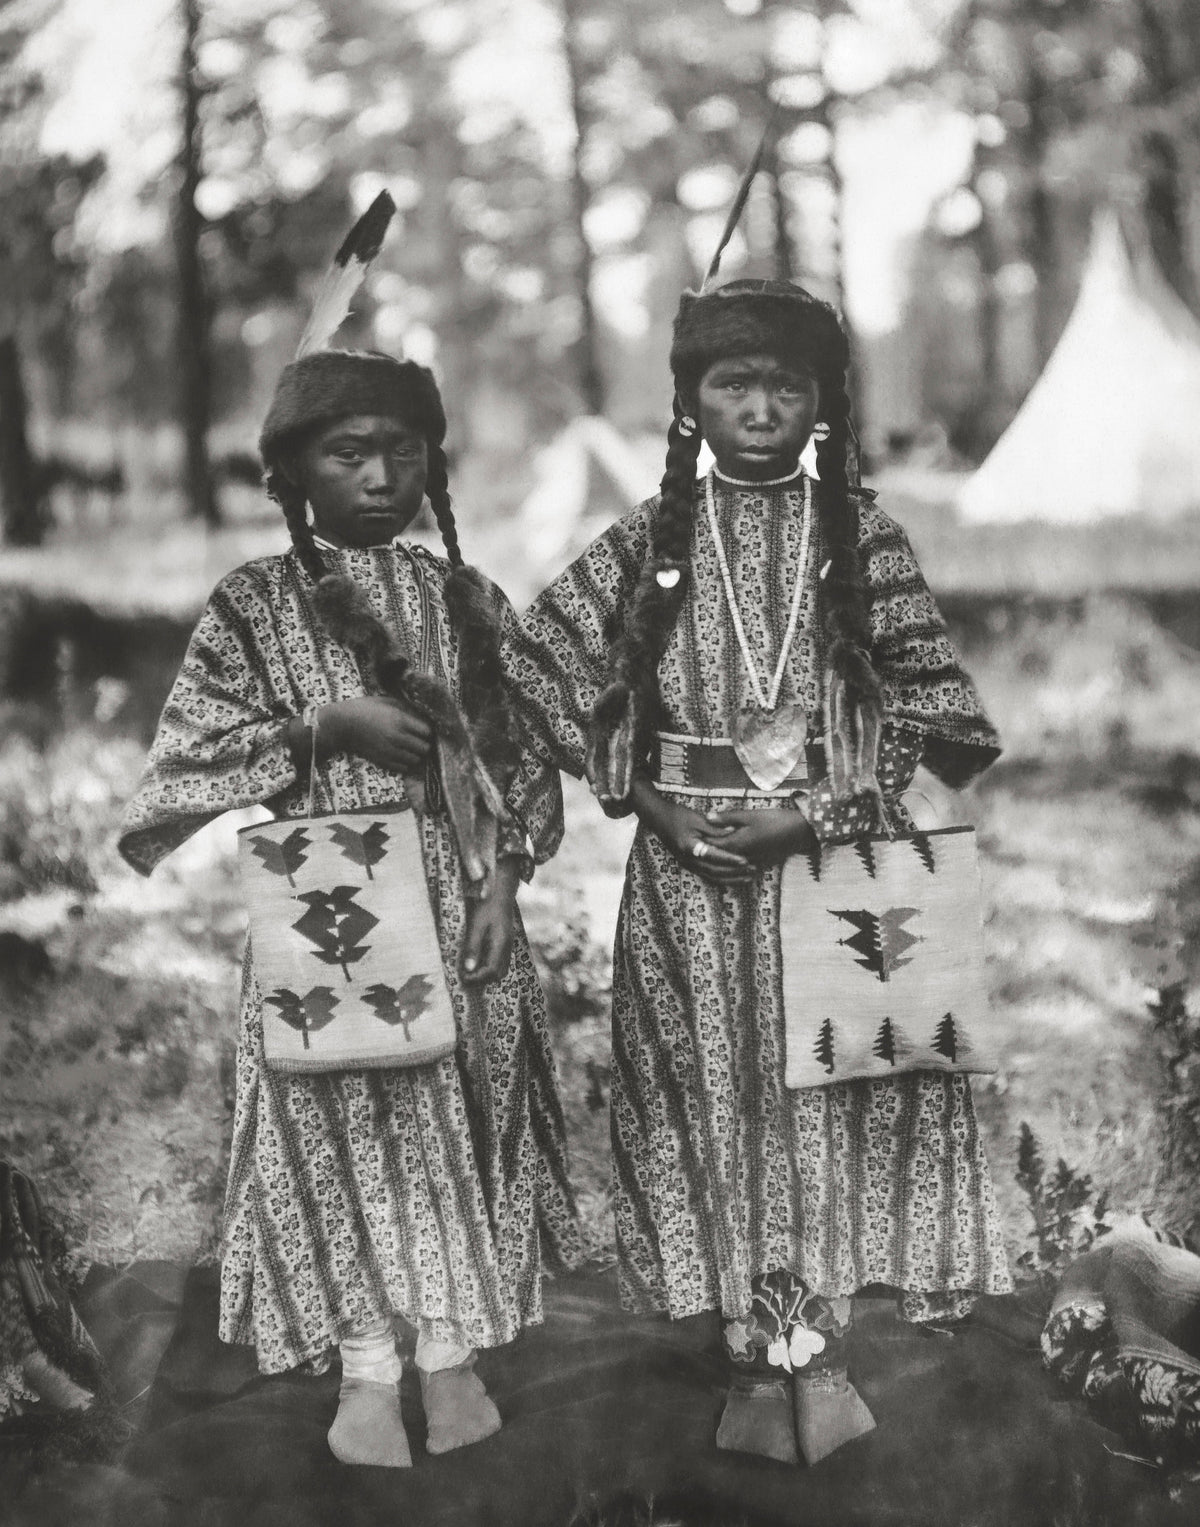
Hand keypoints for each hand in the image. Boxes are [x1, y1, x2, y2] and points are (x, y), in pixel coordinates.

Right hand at [323, 697, 433, 773]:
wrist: (341, 725)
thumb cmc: (363, 708)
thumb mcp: (386, 701)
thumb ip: (405, 708)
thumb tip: (420, 715)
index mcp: (400, 720)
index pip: (427, 731)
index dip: (427, 730)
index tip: (422, 729)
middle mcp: (397, 738)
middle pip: (424, 748)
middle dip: (423, 743)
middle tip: (418, 739)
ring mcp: (390, 751)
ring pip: (416, 760)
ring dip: (415, 754)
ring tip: (408, 747)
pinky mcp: (382, 761)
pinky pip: (403, 768)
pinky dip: (405, 762)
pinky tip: (400, 754)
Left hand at [460, 859, 519, 984]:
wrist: (501, 891)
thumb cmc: (487, 905)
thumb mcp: (476, 924)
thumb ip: (473, 946)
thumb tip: (468, 968)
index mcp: (500, 943)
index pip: (490, 970)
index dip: (476, 977)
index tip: (463, 977)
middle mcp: (507, 946)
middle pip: (498, 974)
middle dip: (482, 979)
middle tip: (465, 976)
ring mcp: (508, 944)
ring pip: (501, 969)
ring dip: (486, 974)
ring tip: (471, 971)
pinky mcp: (506, 941)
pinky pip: (501, 961)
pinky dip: (490, 967)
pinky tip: (479, 962)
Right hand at [629, 777, 752, 884]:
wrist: (658, 819)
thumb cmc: (677, 815)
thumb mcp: (696, 818)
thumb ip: (714, 828)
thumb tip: (734, 832)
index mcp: (689, 847)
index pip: (713, 856)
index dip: (730, 859)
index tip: (745, 860)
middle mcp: (687, 860)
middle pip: (714, 871)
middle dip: (734, 872)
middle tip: (752, 869)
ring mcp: (687, 864)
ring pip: (711, 877)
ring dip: (730, 878)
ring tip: (747, 877)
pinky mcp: (688, 864)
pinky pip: (706, 876)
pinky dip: (721, 879)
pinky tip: (733, 878)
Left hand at [702, 807, 814, 868]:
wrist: (799, 833)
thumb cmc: (775, 821)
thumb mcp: (750, 816)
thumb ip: (728, 818)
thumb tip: (707, 817)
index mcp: (736, 844)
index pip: (711, 845)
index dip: (700, 840)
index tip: (689, 834)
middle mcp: (741, 857)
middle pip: (718, 857)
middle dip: (705, 852)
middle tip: (691, 846)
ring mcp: (751, 863)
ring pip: (729, 866)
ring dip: (717, 861)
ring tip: (705, 856)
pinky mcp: (760, 865)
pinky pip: (741, 870)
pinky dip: (731, 868)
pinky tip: (726, 866)